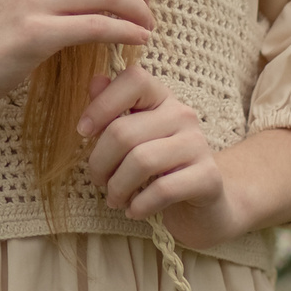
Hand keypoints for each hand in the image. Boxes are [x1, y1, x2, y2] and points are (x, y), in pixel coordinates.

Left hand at [77, 66, 245, 248]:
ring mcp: (198, 145)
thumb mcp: (131, 136)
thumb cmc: (157, 166)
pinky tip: (134, 211)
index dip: (101, 104)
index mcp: (161, 97)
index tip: (82, 132)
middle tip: (98, 181)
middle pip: (124, 132)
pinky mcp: (208, 177)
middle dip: (100, 162)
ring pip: (141, 161)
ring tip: (114, 198)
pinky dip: (140, 204)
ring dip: (117, 187)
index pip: (133, 79)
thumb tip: (96, 81)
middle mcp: (183, 114)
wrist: (201, 204)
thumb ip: (111, 109)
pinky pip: (163, 190)